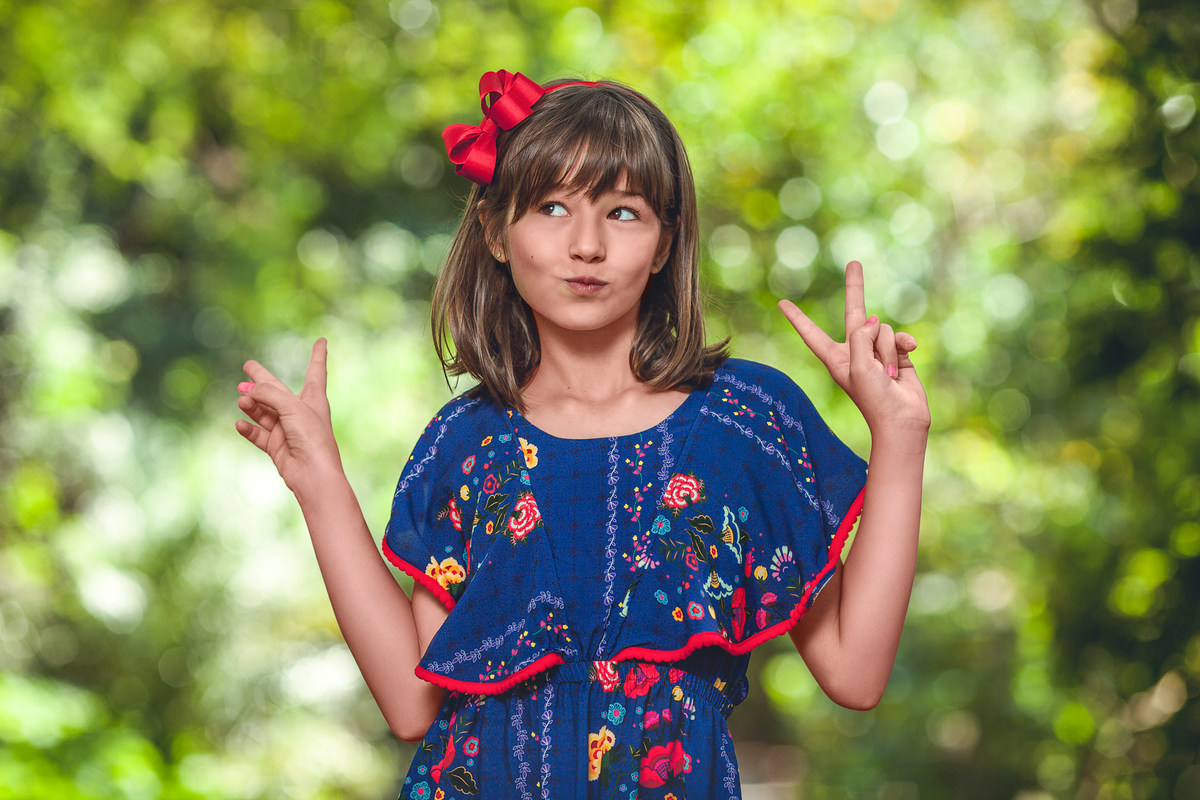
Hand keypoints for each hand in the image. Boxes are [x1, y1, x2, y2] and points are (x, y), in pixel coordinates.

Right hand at [235, 338, 343, 496]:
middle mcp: (300, 412)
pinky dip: (248, 428)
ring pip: (264, 411)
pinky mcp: (277, 447)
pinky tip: (239, 423)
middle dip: (263, 379)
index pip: (316, 371)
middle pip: (277, 390)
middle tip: (248, 366)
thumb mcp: (291, 407)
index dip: (318, 354)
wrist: (313, 474)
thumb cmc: (311, 437)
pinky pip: (258, 434)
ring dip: (252, 405)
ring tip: (242, 399)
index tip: (322, 340)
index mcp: (313, 399)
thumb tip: (247, 392)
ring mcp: (287, 429)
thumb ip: (269, 393)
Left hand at [778, 261, 929, 433]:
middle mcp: (854, 350)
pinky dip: (903, 344)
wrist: (902, 418)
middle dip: (855, 287)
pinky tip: (909, 353)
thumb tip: (872, 321)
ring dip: (887, 349)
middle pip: (855, 312)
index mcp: (835, 357)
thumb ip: (861, 336)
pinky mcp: (897, 353)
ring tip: (888, 373)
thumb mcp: (858, 364)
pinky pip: (899, 336)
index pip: (812, 333)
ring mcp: (876, 351)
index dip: (798, 318)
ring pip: (882, 328)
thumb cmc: (874, 397)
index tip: (782, 303)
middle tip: (854, 263)